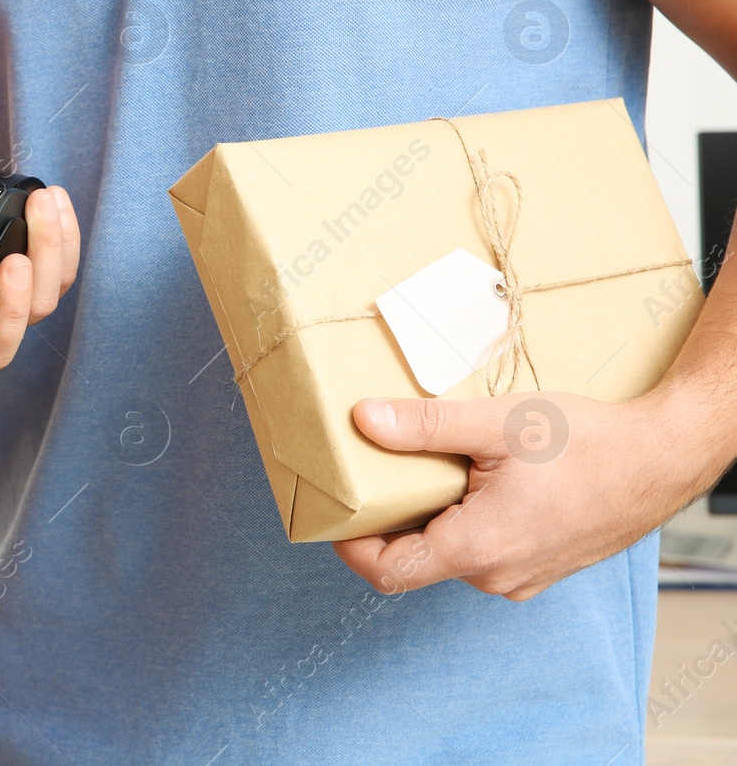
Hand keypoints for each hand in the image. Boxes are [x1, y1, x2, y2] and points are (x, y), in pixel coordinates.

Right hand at [0, 185, 78, 368]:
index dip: (10, 315)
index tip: (10, 266)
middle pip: (36, 312)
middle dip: (40, 270)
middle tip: (28, 233)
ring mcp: (21, 294)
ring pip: (55, 288)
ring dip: (56, 245)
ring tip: (43, 202)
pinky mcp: (40, 268)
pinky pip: (63, 262)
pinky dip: (65, 232)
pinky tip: (54, 200)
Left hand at [331, 387, 728, 599]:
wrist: (661, 458)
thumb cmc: (586, 441)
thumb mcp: (496, 423)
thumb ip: (424, 427)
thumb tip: (361, 419)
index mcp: (477, 548)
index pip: (386, 570)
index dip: (348, 543)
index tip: (335, 506)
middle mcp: (495, 576)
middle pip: (414, 559)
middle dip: (388, 520)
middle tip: (376, 470)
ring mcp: (520, 577)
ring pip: (449, 554)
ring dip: (430, 517)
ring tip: (430, 466)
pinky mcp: (538, 567)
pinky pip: (481, 552)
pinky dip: (464, 521)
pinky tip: (473, 478)